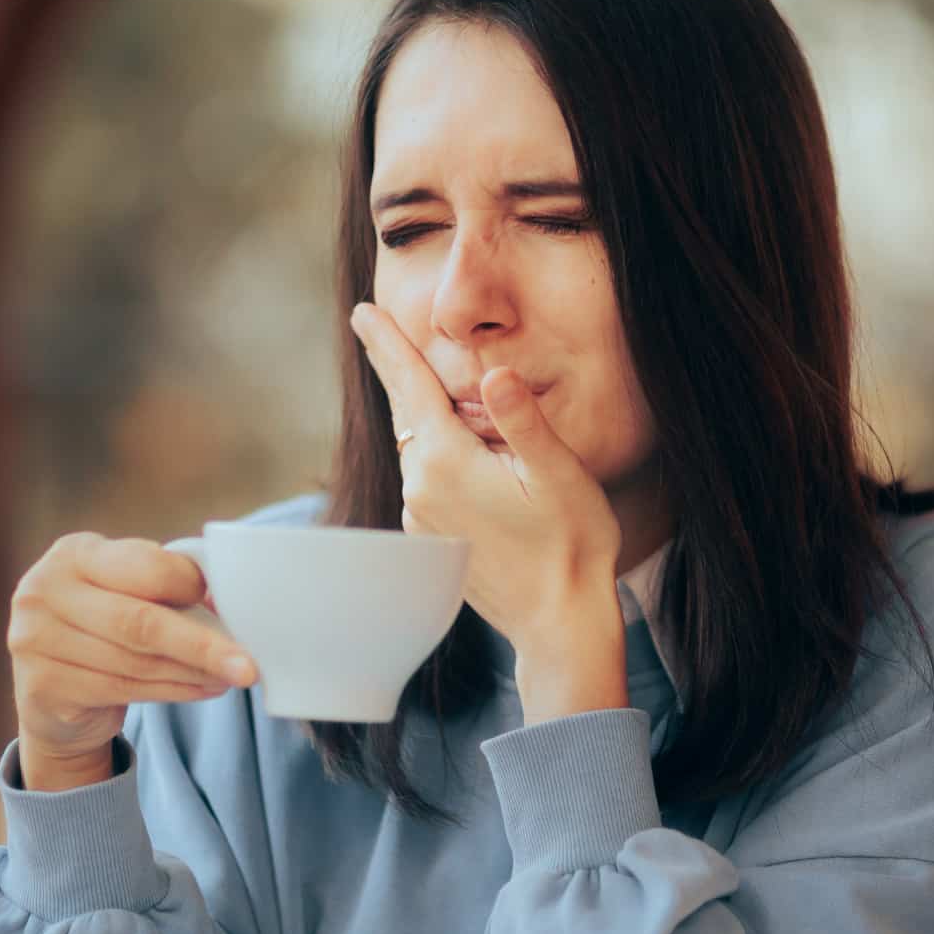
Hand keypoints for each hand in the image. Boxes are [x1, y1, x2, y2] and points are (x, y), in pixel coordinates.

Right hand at [9, 533, 257, 766]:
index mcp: (75, 553)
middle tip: (248, 665)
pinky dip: (173, 691)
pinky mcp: (39, 685)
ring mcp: (33, 639)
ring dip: (194, 672)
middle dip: (202, 646)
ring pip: (135, 661)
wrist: (54, 691)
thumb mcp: (128, 591)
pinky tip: (204, 689)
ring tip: (232, 676)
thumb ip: (166, 585)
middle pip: (140, 621)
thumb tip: (231, 598)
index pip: (145, 566)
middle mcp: (44, 591)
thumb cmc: (107, 625)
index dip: (190, 586)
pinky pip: (122, 689)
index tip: (228, 606)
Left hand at [349, 303, 624, 668]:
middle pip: (409, 413)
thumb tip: (495, 373)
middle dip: (398, 371)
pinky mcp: (432, 540)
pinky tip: (466, 457)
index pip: (411, 386)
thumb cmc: (571, 544)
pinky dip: (439, 456)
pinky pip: (427, 480)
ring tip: (444, 395)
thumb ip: (523, 419)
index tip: (362, 312)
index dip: (388, 344)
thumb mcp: (558, 473)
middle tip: (371, 326)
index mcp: (447, 462)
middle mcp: (421, 489)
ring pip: (420, 449)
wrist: (561, 622)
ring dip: (430, 420)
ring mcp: (422, 519)